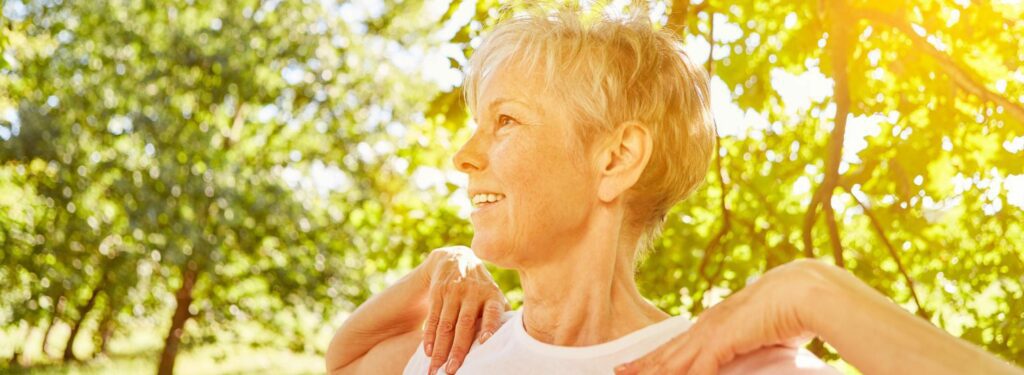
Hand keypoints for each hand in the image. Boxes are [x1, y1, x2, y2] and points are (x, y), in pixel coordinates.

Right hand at [422, 246, 507, 374]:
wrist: (456, 258)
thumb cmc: (481, 287)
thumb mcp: (494, 294)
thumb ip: (501, 315)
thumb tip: (514, 340)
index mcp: (492, 296)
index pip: (492, 313)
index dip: (490, 326)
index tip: (486, 342)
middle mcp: (473, 293)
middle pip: (464, 325)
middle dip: (457, 350)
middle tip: (451, 371)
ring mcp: (454, 291)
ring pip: (446, 325)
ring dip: (440, 349)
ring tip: (435, 368)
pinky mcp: (438, 291)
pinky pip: (433, 317)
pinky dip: (429, 336)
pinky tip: (428, 352)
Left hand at [615, 259, 834, 374]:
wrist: (803, 291)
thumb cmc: (792, 309)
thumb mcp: (762, 332)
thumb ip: (749, 344)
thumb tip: (751, 350)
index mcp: (715, 321)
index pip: (678, 343)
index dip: (656, 356)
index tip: (638, 364)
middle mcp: (707, 325)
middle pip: (666, 352)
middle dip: (642, 366)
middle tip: (619, 373)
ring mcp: (711, 332)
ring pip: (672, 362)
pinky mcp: (720, 341)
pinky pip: (697, 371)